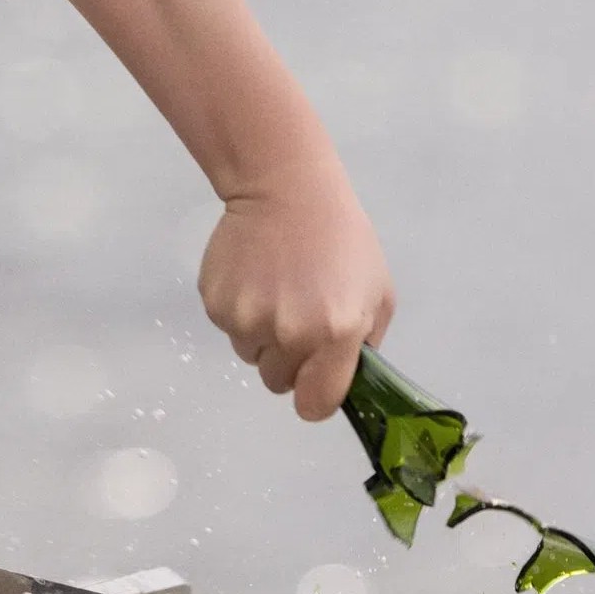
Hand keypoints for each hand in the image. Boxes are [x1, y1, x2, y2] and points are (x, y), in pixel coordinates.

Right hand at [199, 160, 395, 421]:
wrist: (285, 189)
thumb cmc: (342, 240)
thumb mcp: (378, 293)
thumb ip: (365, 346)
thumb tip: (343, 379)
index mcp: (334, 334)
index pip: (314, 405)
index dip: (314, 397)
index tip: (314, 381)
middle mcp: (288, 333)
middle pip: (278, 383)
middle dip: (289, 361)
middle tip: (298, 319)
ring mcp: (247, 320)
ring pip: (251, 356)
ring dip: (263, 336)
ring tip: (277, 291)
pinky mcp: (216, 304)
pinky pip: (229, 330)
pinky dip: (241, 313)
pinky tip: (256, 279)